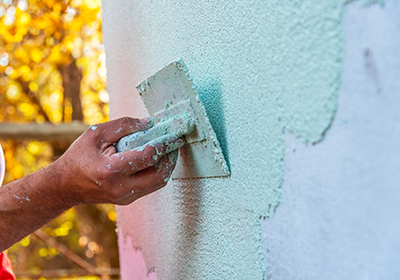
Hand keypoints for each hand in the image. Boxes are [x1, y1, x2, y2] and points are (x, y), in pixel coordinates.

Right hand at [55, 117, 184, 204]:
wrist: (65, 186)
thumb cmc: (79, 156)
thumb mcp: (96, 134)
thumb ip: (124, 126)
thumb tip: (150, 123)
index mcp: (111, 170)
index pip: (148, 156)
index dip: (164, 143)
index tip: (175, 133)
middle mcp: (121, 188)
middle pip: (160, 175)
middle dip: (172, 157)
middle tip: (176, 142)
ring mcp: (126, 197)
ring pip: (158, 183)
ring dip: (168, 166)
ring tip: (169, 149)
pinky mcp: (128, 200)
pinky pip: (151, 186)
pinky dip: (158, 172)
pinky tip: (158, 159)